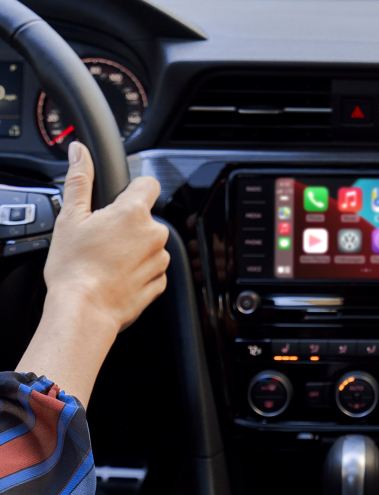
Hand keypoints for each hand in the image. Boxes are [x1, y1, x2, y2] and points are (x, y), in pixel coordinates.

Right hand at [45, 141, 169, 331]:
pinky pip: (151, 270)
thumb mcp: (70, 218)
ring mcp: (160, 260)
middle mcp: (154, 234)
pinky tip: (116, 277)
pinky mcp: (160, 282)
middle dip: (128, 225)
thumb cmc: (75, 268)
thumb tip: (80, 153)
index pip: (148, 184)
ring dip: (133, 250)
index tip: (120, 199)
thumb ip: (80, 180)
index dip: (134, 188)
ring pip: (149, 245)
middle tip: (102, 240)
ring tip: (106, 262)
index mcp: (133, 213)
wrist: (84, 310)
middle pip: (146, 219)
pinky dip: (137, 272)